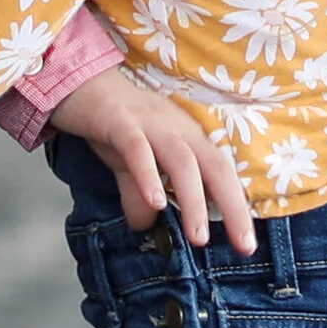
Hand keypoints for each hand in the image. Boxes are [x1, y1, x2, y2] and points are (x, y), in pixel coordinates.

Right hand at [46, 70, 256, 256]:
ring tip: (198, 236)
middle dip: (232, 206)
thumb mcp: (130, 163)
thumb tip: (144, 227)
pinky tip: (155, 202)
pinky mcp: (119, 121)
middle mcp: (177, 128)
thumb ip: (138, 193)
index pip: (221, 173)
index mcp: (187, 137)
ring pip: (182, 161)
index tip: (247, 243)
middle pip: (214, 166)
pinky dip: (148, 175)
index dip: (238, 206)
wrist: (78, 83)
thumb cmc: (114, 123)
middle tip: (244, 244)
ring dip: (194, 200)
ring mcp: (150, 122)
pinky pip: (137, 149)